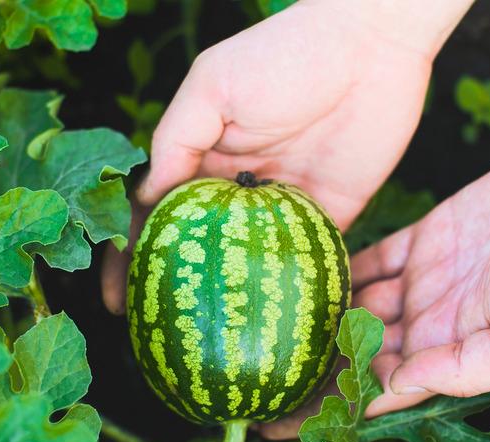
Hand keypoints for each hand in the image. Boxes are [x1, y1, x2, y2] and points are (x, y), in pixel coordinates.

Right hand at [102, 0, 450, 312]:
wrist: (370, 46)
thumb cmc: (283, 55)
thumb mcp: (212, 86)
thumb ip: (177, 141)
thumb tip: (146, 201)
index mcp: (205, 158)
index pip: (159, 216)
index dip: (133, 258)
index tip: (119, 303)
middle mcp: (240, 188)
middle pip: (201, 250)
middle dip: (179, 294)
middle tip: (160, 341)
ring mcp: (284, 203)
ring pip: (251, 264)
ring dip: (233, 302)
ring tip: (211, 348)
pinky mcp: (331, 212)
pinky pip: (309, 259)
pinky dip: (294, 290)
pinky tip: (278, 327)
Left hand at [263, 99, 489, 437]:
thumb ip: (460, 368)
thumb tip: (395, 388)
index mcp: (450, 353)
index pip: (379, 388)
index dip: (333, 404)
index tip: (281, 419)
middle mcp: (432, 320)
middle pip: (359, 350)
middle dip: (314, 365)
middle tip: (257, 372)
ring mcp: (426, 278)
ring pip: (358, 303)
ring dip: (319, 314)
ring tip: (267, 324)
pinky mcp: (426, 237)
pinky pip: (372, 256)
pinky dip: (342, 266)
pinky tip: (303, 269)